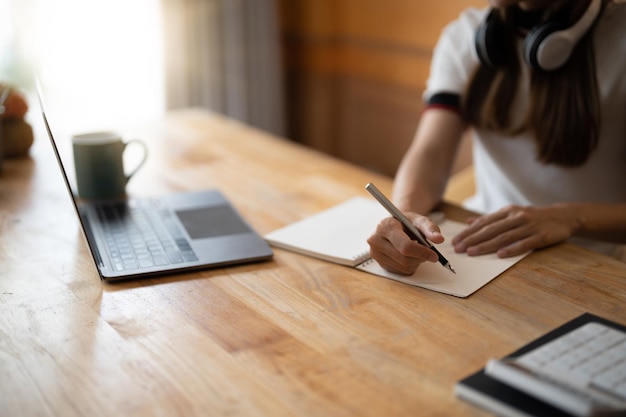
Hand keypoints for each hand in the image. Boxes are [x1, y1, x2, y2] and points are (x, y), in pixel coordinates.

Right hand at [367, 213, 444, 274]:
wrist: (393, 224)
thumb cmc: (406, 222)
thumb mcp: (418, 220)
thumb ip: (430, 228)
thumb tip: (439, 239)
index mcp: (385, 226)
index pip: (405, 246)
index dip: (422, 252)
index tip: (434, 255)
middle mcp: (376, 240)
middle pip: (404, 259)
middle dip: (420, 258)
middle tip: (429, 253)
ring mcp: (376, 253)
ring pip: (404, 267)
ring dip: (416, 262)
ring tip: (416, 251)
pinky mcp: (379, 263)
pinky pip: (401, 271)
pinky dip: (410, 266)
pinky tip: (408, 255)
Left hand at [452, 205, 576, 256]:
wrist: (564, 216)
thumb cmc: (534, 216)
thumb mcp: (512, 213)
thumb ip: (491, 218)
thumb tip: (468, 222)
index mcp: (508, 211)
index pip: (484, 222)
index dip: (469, 232)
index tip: (456, 241)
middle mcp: (516, 217)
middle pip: (490, 229)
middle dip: (472, 239)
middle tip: (458, 248)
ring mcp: (529, 226)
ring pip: (504, 237)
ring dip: (486, 245)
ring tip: (472, 252)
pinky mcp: (541, 236)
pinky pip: (524, 243)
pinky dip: (512, 249)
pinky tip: (500, 255)